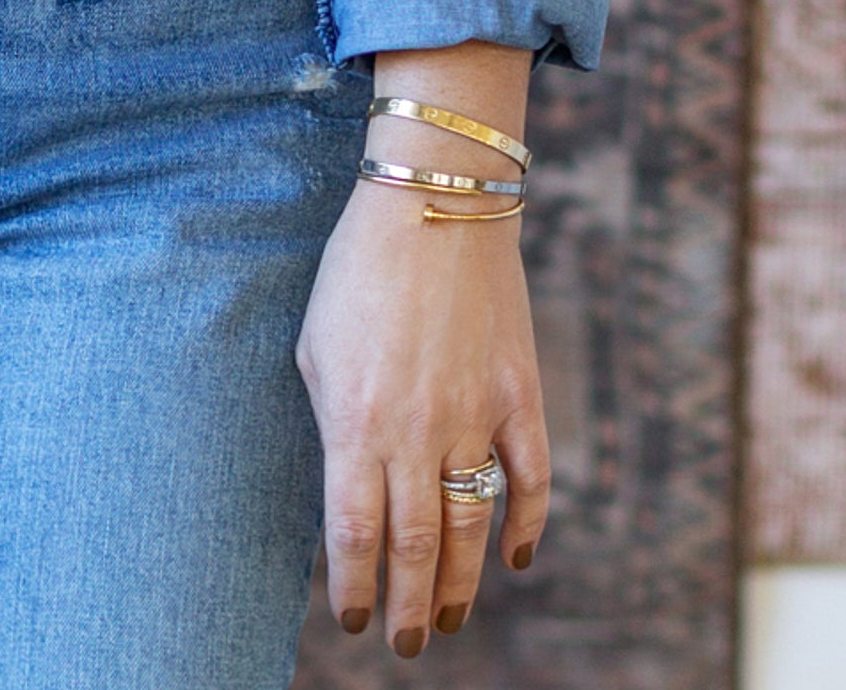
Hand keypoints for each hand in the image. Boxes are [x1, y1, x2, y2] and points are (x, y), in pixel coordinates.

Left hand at [297, 171, 550, 654]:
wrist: (434, 200)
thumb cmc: (357, 270)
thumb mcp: (316, 346)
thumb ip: (334, 423)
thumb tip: (347, 490)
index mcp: (355, 421)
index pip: (354, 534)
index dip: (353, 589)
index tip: (353, 622)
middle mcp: (416, 431)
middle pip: (413, 548)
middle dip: (406, 607)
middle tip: (404, 644)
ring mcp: (474, 417)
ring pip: (469, 530)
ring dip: (458, 586)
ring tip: (446, 620)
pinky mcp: (519, 397)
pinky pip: (530, 482)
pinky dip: (525, 527)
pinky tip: (514, 559)